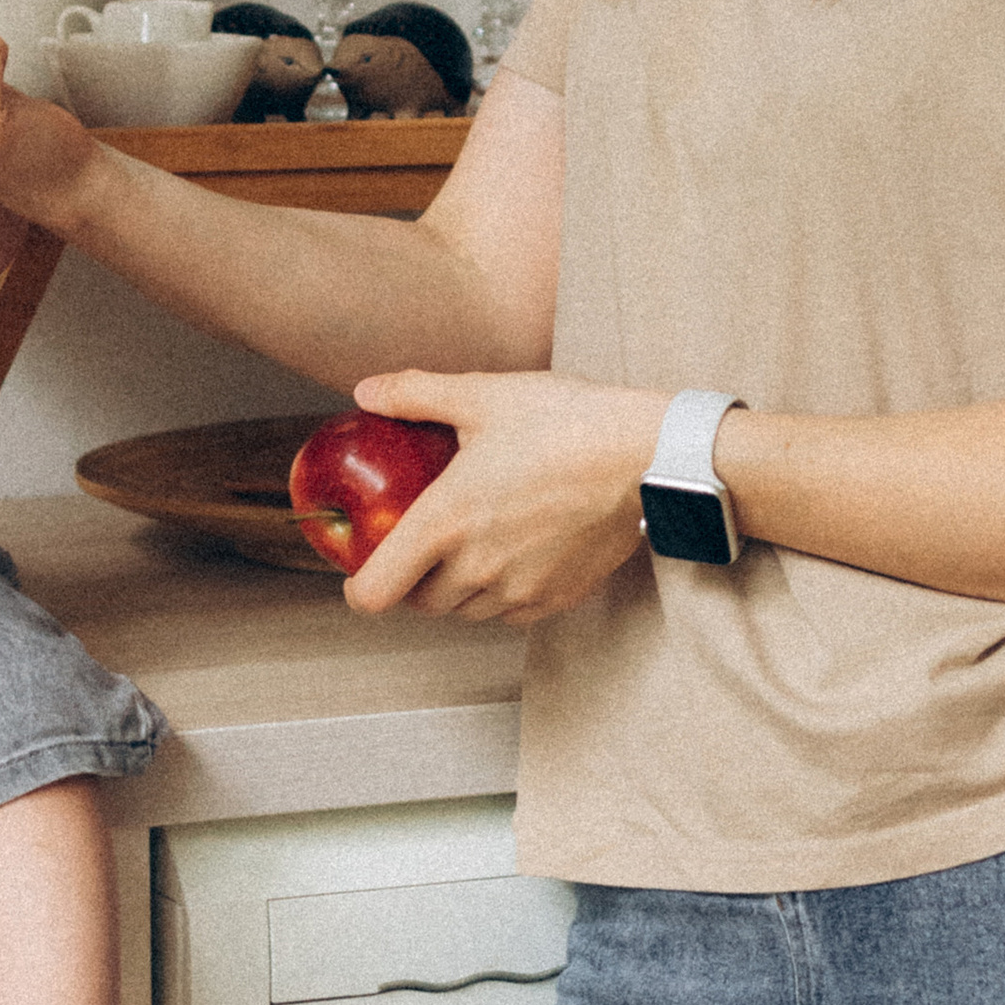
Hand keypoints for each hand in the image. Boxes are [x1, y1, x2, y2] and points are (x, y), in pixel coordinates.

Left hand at [338, 369, 669, 623]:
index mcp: (445, 521)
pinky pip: (509, 613)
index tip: (360, 572)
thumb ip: (415, 394)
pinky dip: (499, 595)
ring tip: (469, 545)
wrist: (646, 455)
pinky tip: (510, 556)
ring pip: (464, 610)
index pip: (376, 592)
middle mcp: (476, 565)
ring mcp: (518, 588)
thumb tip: (366, 391)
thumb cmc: (566, 421)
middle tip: (420, 544)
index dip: (358, 589)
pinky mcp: (556, 597)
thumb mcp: (483, 396)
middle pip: (419, 603)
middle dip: (411, 579)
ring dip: (455, 589)